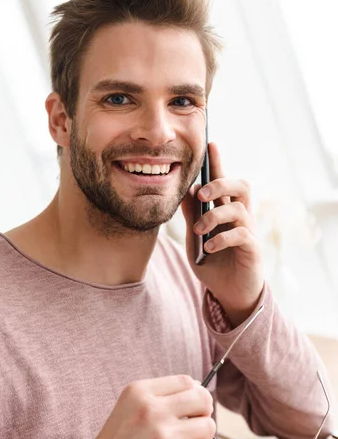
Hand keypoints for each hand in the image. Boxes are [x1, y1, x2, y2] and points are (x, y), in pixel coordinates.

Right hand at [64, 375, 216, 438]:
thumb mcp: (128, 406)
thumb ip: (159, 396)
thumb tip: (198, 389)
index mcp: (140, 391)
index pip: (186, 381)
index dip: (195, 395)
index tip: (189, 410)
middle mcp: (151, 409)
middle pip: (202, 399)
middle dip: (204, 414)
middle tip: (192, 428)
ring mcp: (162, 435)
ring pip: (209, 427)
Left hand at [181, 142, 263, 325]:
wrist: (228, 294)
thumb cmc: (213, 264)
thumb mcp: (194, 239)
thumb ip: (191, 216)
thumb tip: (186, 191)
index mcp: (225, 211)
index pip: (224, 181)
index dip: (219, 162)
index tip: (211, 143)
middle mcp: (240, 217)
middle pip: (241, 186)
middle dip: (221, 183)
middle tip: (203, 194)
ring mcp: (248, 232)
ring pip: (239, 208)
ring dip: (214, 216)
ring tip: (198, 231)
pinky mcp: (252, 249)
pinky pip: (241, 234)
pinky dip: (221, 238)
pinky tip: (208, 249)